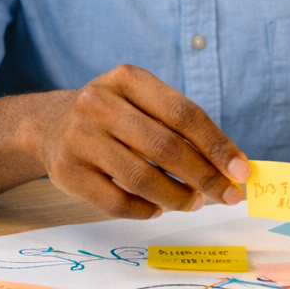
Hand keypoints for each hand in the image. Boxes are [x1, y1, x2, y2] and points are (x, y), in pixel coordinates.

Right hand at [37, 64, 251, 219]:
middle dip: (204, 176)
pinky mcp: (66, 172)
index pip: (184, 113)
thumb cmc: (114, 115)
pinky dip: (145, 210)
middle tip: (227, 195)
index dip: (217, 144)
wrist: (49, 124)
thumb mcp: (142, 102)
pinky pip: (116, 202)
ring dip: (177, 197)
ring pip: (141, 178)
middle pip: (165, 147)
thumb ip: (182, 127)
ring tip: (193, 203)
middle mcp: (99, 103)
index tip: (241, 170)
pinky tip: (158, 208)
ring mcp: (79, 138)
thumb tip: (232, 165)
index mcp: (127, 78)